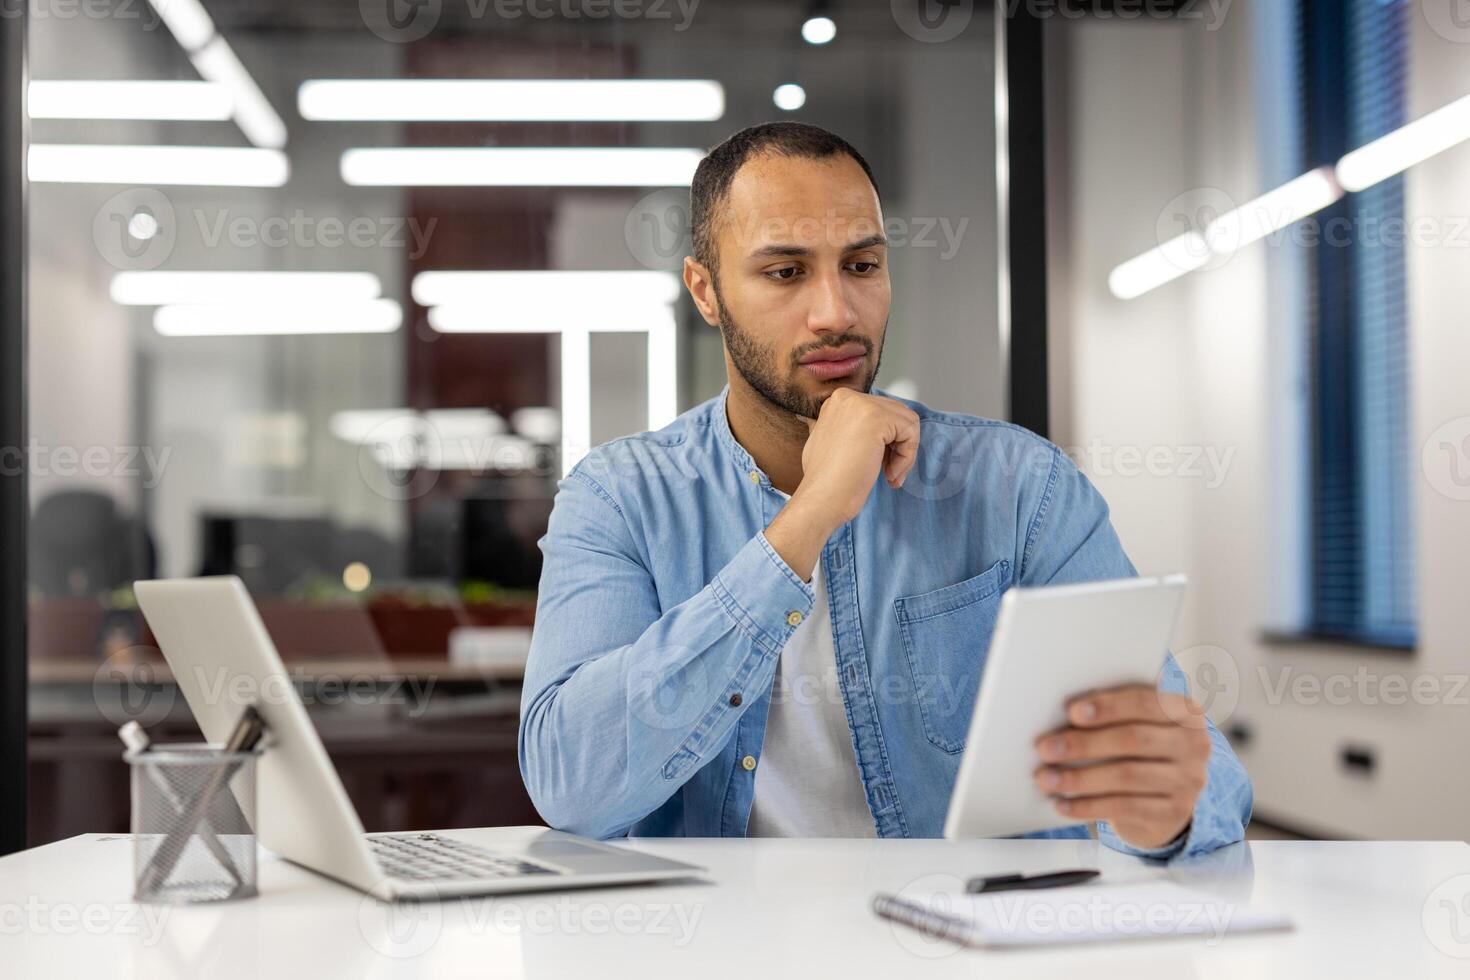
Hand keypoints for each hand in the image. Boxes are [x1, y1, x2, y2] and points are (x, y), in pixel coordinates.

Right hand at [765, 389, 919, 580]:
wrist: (821, 498)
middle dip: (898, 446)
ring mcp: (862, 405)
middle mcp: (848, 397)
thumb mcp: (834, 442)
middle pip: (897, 414)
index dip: (887, 440)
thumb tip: (878, 432)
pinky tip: (890, 474)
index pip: (882, 412)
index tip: (879, 464)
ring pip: (907, 422)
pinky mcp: (877, 418)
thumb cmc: (826, 480)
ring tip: (890, 475)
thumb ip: (852, 429)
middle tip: (889, 472)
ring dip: (905, 453)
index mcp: (838, 402)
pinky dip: (907, 457)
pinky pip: (910, 432)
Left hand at [1033, 684, 1211, 850]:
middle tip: (1045, 748)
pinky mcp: (1173, 813)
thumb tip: (1059, 714)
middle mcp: (1194, 745)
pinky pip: (1124, 807)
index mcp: (1184, 711)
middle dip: (1083, 743)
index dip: (1107, 706)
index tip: (1071, 712)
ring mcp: (1188, 781)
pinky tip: (1062, 804)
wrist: (1167, 801)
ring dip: (1078, 778)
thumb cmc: (1140, 750)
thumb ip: (1113, 714)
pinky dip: (1087, 806)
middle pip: (1132, 739)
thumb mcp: (1139, 724)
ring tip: (1046, 778)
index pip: (1144, 703)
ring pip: (1126, 776)